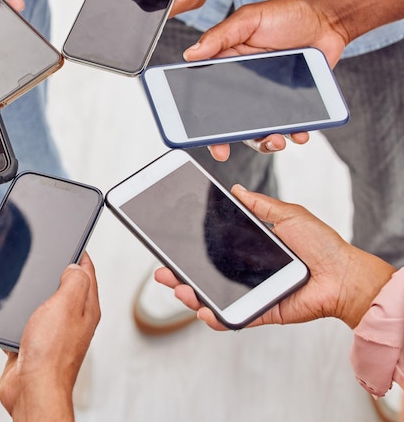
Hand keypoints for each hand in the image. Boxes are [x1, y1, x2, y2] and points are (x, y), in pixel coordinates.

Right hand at [0, 253, 99, 420]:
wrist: (31, 390)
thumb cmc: (51, 354)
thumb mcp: (68, 304)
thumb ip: (74, 281)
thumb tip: (75, 265)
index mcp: (85, 307)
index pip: (86, 272)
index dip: (77, 254)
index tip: (70, 241)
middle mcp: (70, 318)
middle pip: (59, 284)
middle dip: (47, 268)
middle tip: (38, 255)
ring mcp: (49, 331)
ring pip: (37, 301)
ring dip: (25, 290)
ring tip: (14, 277)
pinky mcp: (29, 342)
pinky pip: (19, 320)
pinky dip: (9, 312)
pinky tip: (0, 307)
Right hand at [155, 185, 395, 330]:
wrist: (344, 274)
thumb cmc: (322, 244)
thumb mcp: (287, 215)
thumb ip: (260, 205)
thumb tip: (237, 190)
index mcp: (248, 250)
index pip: (210, 251)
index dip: (189, 251)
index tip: (171, 246)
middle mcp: (245, 273)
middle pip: (204, 276)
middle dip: (179, 275)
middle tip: (164, 271)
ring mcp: (251, 293)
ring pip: (213, 298)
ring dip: (191, 296)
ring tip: (180, 288)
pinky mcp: (261, 311)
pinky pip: (235, 317)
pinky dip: (217, 317)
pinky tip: (204, 310)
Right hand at [185, 0, 346, 161]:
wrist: (325, 20)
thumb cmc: (286, 14)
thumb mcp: (249, 18)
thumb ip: (220, 35)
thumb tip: (191, 53)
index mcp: (227, 66)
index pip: (205, 95)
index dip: (197, 117)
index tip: (192, 132)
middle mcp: (244, 87)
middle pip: (228, 122)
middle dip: (224, 140)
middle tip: (223, 149)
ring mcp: (268, 98)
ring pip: (259, 130)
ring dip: (264, 141)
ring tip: (275, 140)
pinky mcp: (291, 104)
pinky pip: (290, 126)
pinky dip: (295, 133)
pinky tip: (299, 132)